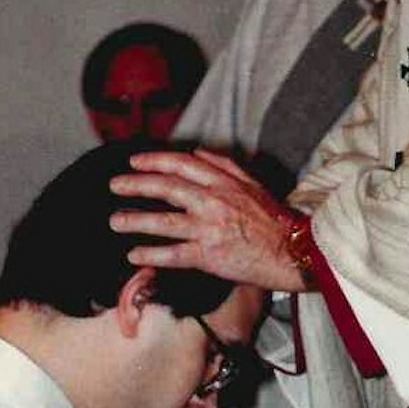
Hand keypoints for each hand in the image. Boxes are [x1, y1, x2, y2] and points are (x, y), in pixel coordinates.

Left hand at [110, 150, 303, 291]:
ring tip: (115, 220)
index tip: (135, 162)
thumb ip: (225, 165)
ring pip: (164, 221)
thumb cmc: (274, 220)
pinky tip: (134, 254)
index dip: (154, 160)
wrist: (293, 253)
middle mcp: (214, 201)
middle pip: (167, 187)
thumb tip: (197, 152)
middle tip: (115, 185)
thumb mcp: (253, 183)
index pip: (182, 164)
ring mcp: (210, 229)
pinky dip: (151, 253)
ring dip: (135, 220)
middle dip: (136, 184)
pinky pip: (173, 254)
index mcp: (225, 182)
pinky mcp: (210, 255)